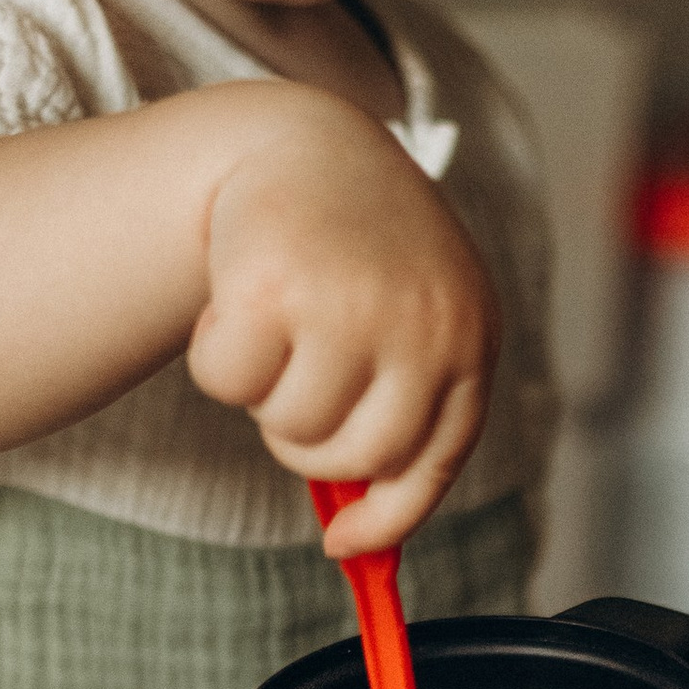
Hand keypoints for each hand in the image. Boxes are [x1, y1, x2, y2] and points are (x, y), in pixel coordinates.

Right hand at [189, 91, 499, 552]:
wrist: (306, 144)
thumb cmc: (362, 252)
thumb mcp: (414, 322)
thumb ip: (403, 411)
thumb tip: (357, 539)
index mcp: (470, 339)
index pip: (435, 461)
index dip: (386, 516)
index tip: (343, 543)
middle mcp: (425, 324)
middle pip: (352, 458)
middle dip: (309, 439)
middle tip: (297, 377)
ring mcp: (352, 305)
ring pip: (288, 426)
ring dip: (265, 393)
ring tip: (278, 324)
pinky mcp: (274, 286)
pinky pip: (228, 383)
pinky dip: (218, 357)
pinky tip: (236, 301)